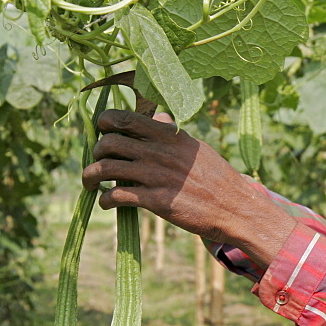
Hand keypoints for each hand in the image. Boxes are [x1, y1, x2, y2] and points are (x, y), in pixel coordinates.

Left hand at [81, 109, 295, 268]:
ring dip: (90, 176)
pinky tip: (107, 203)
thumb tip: (157, 116)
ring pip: (106, 169)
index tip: (103, 132)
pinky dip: (105, 200)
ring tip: (90, 184)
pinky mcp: (157, 201)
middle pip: (109, 142)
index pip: (125, 118)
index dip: (106, 123)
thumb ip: (172, 132)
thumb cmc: (217, 179)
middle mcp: (160, 152)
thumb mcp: (196, 148)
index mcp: (170, 136)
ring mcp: (157, 176)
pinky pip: (117, 196)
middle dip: (96, 152)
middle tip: (98, 162)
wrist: (236, 209)